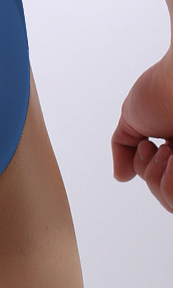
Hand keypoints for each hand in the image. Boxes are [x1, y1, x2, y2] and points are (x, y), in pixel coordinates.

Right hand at [112, 48, 172, 211]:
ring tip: (169, 150)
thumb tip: (120, 176)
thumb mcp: (131, 119)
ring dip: (160, 179)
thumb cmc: (161, 88)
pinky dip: (169, 182)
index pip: (160, 184)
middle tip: (158, 148)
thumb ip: (122, 147)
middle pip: (167, 198)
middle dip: (153, 178)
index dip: (147, 172)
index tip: (148, 144)